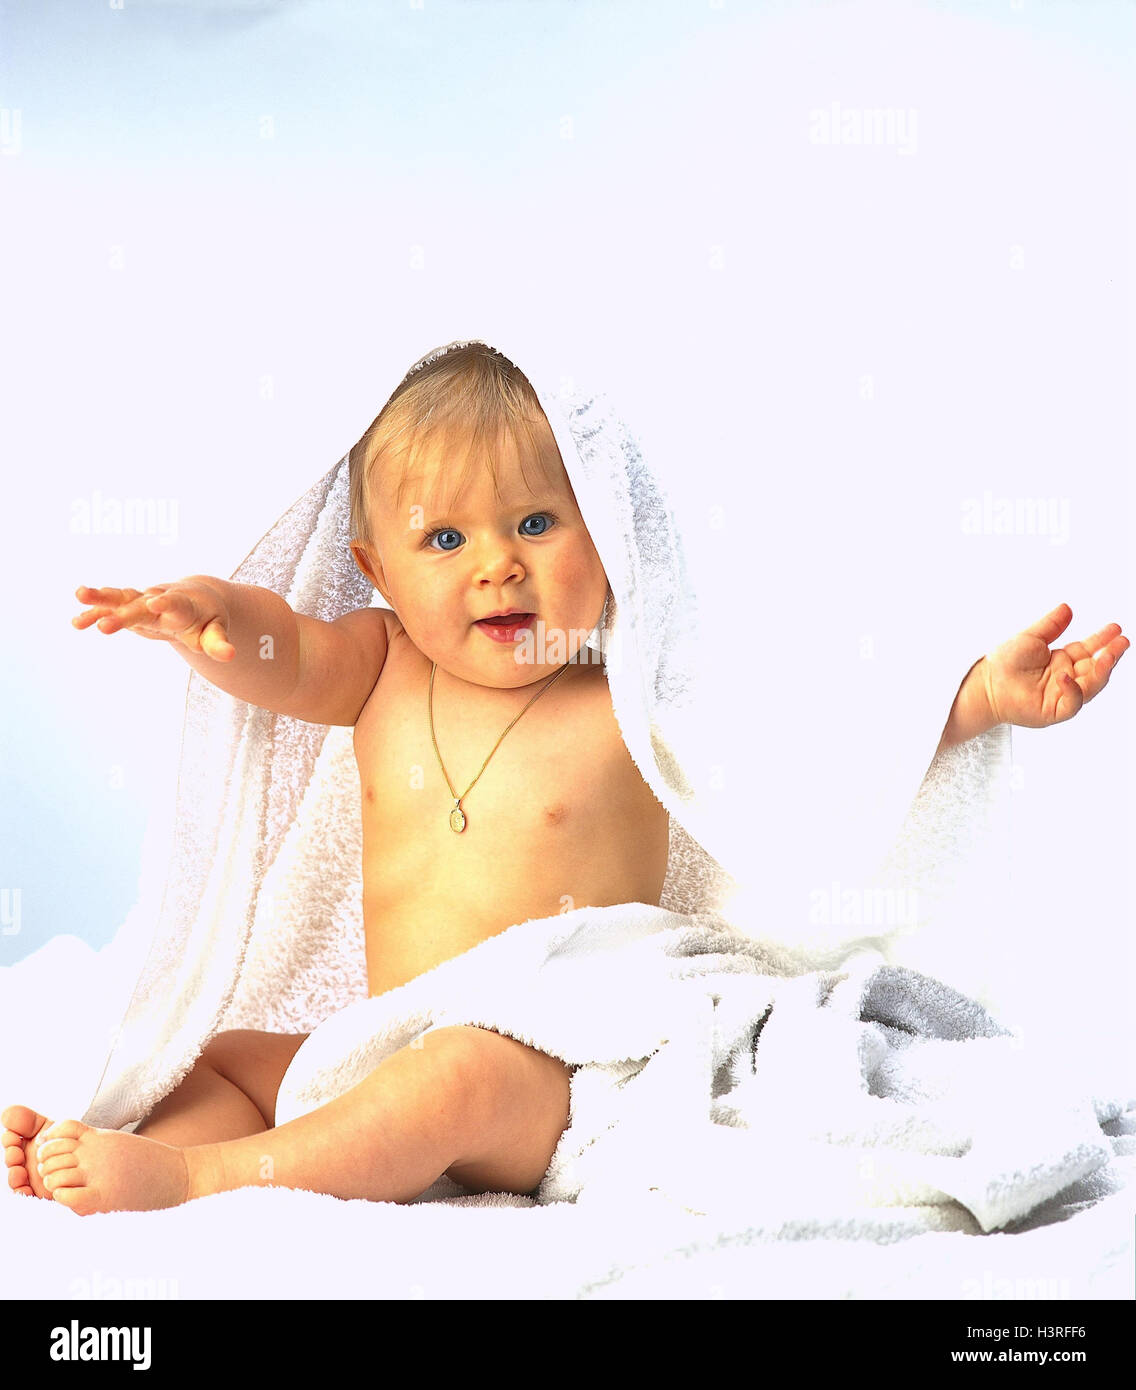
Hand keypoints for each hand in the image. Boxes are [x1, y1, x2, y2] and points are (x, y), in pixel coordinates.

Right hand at [72, 581, 235, 661]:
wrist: (196, 597)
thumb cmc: (207, 617)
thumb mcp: (215, 631)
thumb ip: (219, 643)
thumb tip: (231, 656)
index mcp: (183, 605)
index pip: (175, 603)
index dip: (166, 603)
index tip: (155, 602)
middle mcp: (159, 599)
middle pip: (141, 605)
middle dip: (123, 614)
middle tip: (105, 626)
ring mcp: (142, 600)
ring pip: (121, 596)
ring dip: (101, 597)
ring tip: (79, 595)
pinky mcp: (130, 604)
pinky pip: (110, 606)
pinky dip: (95, 612)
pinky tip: (77, 621)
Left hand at [984, 603, 1127, 729]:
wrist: (984, 683)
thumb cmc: (1004, 663)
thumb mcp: (1031, 638)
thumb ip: (1051, 625)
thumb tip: (1067, 607)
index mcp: (1062, 661)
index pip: (1089, 650)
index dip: (1103, 640)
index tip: (1116, 628)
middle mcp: (1066, 678)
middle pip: (1095, 668)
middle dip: (1110, 655)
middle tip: (1122, 641)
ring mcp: (1061, 696)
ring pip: (1090, 686)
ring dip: (1101, 671)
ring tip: (1108, 655)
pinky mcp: (1053, 712)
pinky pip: (1071, 703)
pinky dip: (1073, 690)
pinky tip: (1066, 675)